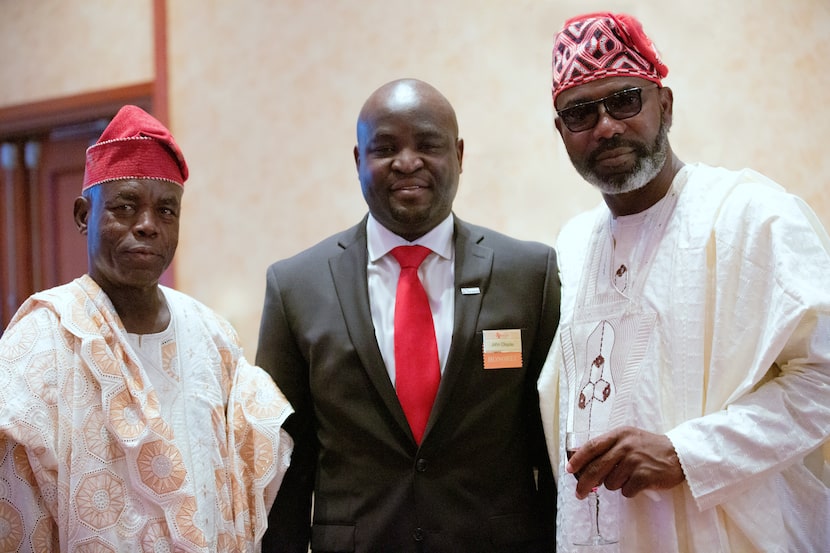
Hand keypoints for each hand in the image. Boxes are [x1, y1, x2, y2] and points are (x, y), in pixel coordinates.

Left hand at [566, 426, 684, 498]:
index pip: (591, 447)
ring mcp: (635, 461)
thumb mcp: (627, 439)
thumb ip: (607, 446)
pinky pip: (626, 491)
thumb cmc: (649, 448)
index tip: (569, 470)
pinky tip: (638, 483)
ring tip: (627, 477)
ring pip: (610, 482)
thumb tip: (580, 458)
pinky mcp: (645, 476)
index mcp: (618, 435)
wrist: (678, 454)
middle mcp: (625, 446)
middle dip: (584, 484)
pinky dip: (629, 491)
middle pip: (596, 468)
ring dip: (615, 485)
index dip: (577, 459)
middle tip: (579, 494)